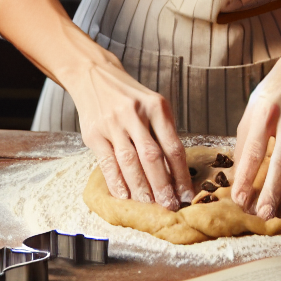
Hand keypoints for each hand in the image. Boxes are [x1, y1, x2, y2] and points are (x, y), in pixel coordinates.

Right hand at [63, 58, 194, 209]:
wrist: (94, 75)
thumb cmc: (129, 96)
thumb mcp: (152, 104)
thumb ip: (162, 132)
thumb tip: (175, 173)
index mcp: (156, 106)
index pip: (173, 146)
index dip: (181, 174)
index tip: (186, 193)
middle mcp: (135, 113)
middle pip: (152, 156)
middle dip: (162, 186)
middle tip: (169, 205)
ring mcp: (113, 123)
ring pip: (130, 162)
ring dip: (141, 188)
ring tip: (149, 205)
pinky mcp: (94, 133)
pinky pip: (107, 163)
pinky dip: (117, 182)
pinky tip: (124, 196)